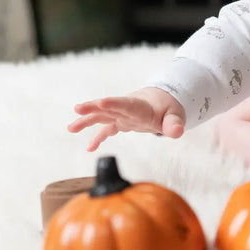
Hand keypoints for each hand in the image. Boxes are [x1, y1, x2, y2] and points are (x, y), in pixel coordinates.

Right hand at [67, 87, 185, 151]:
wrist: (163, 102)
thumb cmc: (168, 109)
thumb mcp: (175, 116)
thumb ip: (175, 124)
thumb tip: (178, 132)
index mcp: (141, 106)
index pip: (127, 104)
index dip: (114, 103)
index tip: (102, 101)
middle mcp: (128, 109)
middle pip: (109, 107)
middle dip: (93, 107)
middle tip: (78, 108)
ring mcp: (122, 115)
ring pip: (102, 116)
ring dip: (87, 120)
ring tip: (71, 128)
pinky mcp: (120, 122)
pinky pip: (106, 130)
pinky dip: (97, 138)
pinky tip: (89, 148)